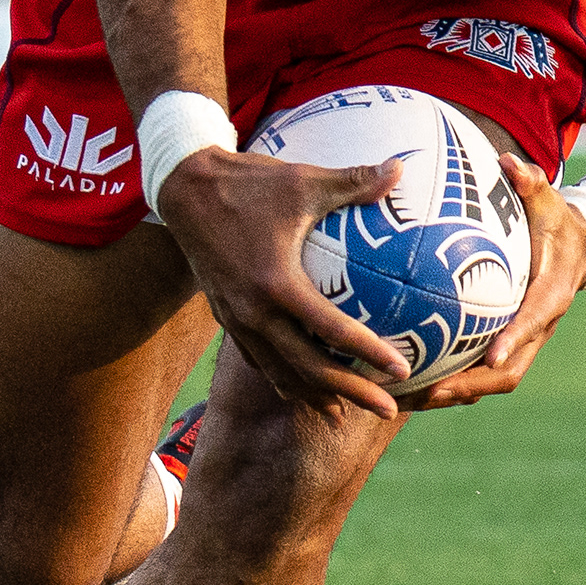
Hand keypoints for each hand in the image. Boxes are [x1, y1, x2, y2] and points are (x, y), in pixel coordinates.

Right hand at [157, 147, 413, 412]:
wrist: (184, 190)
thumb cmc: (248, 183)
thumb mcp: (303, 179)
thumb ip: (353, 182)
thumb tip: (399, 168)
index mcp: (276, 284)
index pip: (331, 330)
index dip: (368, 353)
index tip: (401, 369)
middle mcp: (254, 312)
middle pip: (307, 369)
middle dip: (349, 393)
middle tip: (387, 409)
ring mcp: (236, 320)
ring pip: (279, 373)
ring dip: (314, 396)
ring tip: (345, 416)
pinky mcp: (225, 318)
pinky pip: (258, 360)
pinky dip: (283, 379)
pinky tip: (302, 389)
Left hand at [416, 152, 585, 408]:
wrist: (579, 248)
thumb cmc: (555, 220)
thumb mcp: (548, 199)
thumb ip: (530, 183)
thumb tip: (509, 163)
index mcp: (551, 293)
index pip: (533, 321)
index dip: (514, 340)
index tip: (491, 357)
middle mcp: (539, 326)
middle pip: (510, 371)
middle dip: (472, 385)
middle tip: (432, 391)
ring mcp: (524, 342)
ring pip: (492, 382)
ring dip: (454, 394)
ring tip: (408, 399)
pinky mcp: (509, 346)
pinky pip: (479, 373)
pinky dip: (449, 382)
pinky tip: (408, 383)